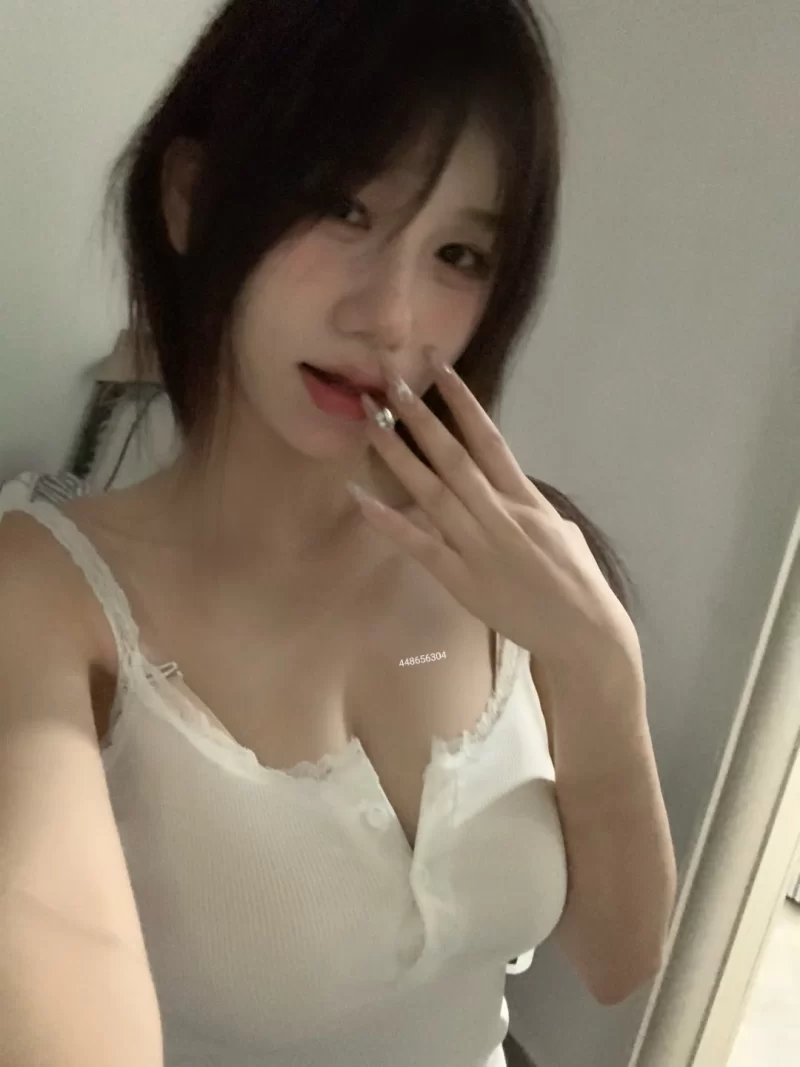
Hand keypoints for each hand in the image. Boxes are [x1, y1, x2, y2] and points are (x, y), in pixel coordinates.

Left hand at [347, 349, 638, 677]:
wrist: (584, 634)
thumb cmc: (576, 579)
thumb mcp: (558, 527)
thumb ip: (524, 501)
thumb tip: (501, 481)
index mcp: (526, 498)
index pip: (489, 438)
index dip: (462, 399)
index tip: (438, 365)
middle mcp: (499, 514)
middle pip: (453, 456)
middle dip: (420, 415)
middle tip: (390, 378)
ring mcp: (478, 546)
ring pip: (431, 492)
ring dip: (398, 453)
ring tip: (371, 420)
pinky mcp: (460, 579)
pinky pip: (419, 544)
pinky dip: (388, 520)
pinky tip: (360, 495)